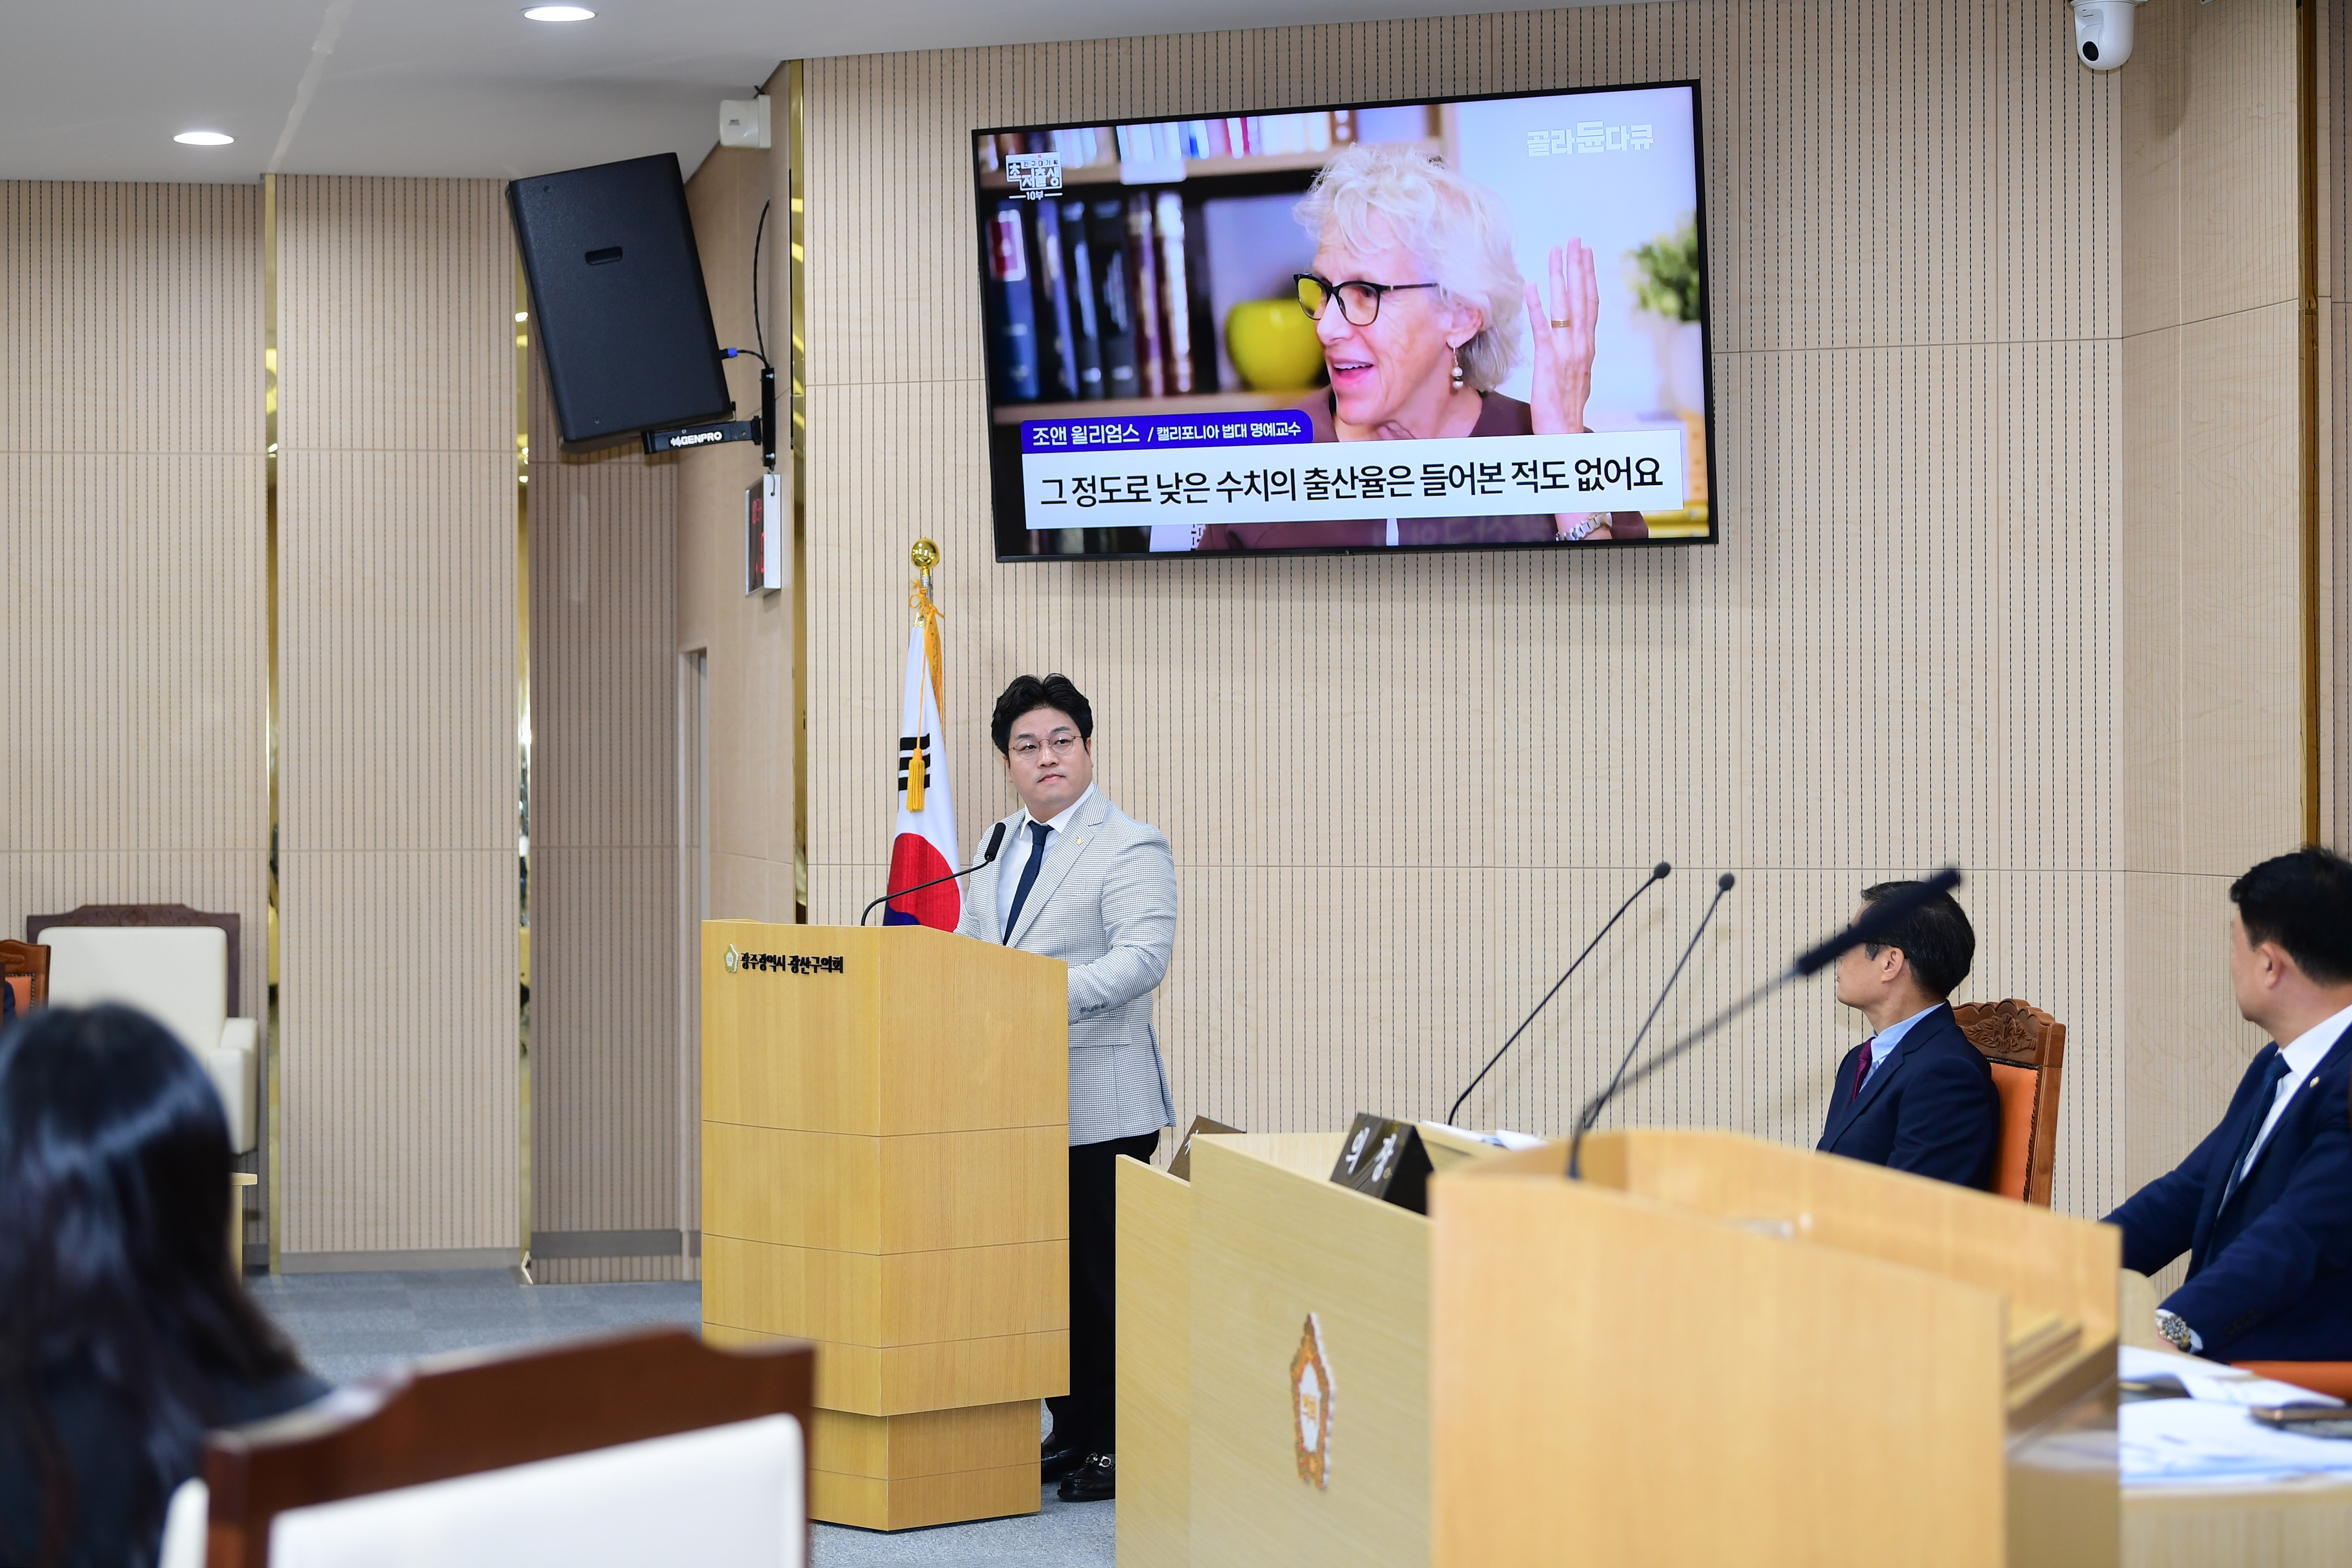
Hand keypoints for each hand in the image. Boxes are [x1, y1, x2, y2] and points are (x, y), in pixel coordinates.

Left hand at [1524, 240, 1598, 436]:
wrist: (1564, 435)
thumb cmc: (1565, 409)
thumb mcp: (1573, 376)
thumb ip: (1571, 355)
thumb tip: (1568, 340)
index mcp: (1586, 347)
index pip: (1590, 304)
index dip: (1588, 277)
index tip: (1585, 253)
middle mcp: (1581, 346)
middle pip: (1581, 298)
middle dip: (1578, 267)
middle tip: (1574, 240)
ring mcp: (1566, 354)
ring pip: (1565, 308)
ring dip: (1560, 278)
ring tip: (1556, 253)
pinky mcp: (1548, 364)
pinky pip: (1543, 331)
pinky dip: (1537, 308)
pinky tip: (1532, 287)